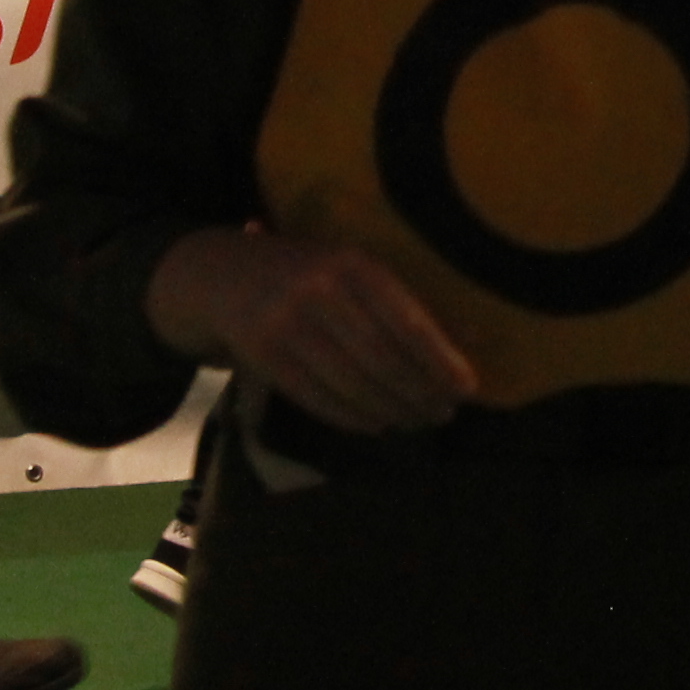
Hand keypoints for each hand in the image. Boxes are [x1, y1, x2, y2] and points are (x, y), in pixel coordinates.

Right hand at [145, 225, 475, 436]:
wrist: (221, 274)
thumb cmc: (308, 273)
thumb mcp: (354, 272)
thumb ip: (401, 304)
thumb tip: (466, 342)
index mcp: (355, 265)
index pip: (408, 322)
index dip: (440, 360)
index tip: (468, 388)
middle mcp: (321, 291)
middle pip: (381, 357)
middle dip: (418, 391)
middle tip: (444, 413)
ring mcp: (286, 324)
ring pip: (350, 381)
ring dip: (390, 409)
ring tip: (417, 421)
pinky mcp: (262, 355)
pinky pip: (315, 396)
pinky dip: (351, 416)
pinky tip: (377, 424)